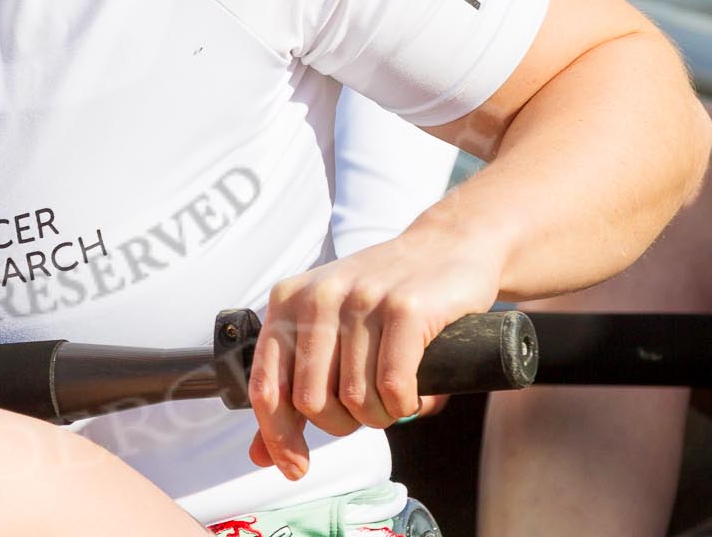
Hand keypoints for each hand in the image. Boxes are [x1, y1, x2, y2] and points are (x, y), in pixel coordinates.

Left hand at [244, 236, 499, 479]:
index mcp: (287, 302)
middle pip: (313, 403)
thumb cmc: (382, 300)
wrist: (447, 245)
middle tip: (368, 408)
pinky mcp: (406, 307)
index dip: (279, 437)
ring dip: (381, 416)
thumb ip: (293, 388)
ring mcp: (362, 299)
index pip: (267, 386)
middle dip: (343, 424)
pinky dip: (406, 405)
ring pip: (356, 400)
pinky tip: (414, 393)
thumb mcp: (328, 331)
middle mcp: (318, 297)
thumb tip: (264, 456)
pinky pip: (394, 387)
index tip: (297, 466)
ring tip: (394, 395)